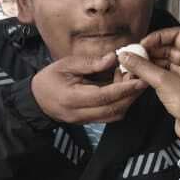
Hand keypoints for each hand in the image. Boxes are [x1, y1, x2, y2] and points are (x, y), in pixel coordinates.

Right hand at [30, 53, 145, 124]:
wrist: (37, 100)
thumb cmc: (49, 79)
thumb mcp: (66, 64)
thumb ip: (90, 63)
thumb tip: (112, 58)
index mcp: (72, 98)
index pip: (103, 96)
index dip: (124, 88)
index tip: (139, 79)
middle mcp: (80, 113)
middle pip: (113, 109)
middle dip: (131, 95)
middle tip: (143, 78)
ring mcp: (85, 120)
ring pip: (114, 115)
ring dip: (128, 100)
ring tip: (134, 82)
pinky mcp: (89, 121)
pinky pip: (110, 116)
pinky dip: (120, 104)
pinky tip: (123, 90)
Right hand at [117, 28, 179, 144]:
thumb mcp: (163, 81)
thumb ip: (142, 66)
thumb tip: (125, 55)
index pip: (177, 34)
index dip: (159, 36)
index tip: (144, 44)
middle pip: (170, 47)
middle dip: (151, 50)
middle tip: (135, 55)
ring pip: (166, 60)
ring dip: (150, 62)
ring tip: (134, 66)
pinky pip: (166, 72)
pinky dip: (153, 72)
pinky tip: (141, 75)